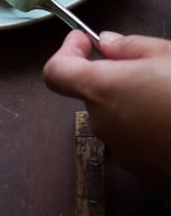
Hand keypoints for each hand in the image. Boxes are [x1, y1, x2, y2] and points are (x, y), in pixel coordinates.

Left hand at [43, 30, 170, 187]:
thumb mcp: (168, 56)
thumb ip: (130, 46)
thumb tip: (107, 43)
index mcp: (102, 90)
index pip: (56, 72)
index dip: (66, 52)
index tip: (84, 41)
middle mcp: (102, 123)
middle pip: (92, 93)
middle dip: (112, 76)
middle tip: (149, 65)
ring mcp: (122, 153)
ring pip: (115, 117)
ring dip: (131, 102)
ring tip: (168, 94)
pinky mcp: (143, 174)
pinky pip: (134, 141)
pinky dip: (146, 127)